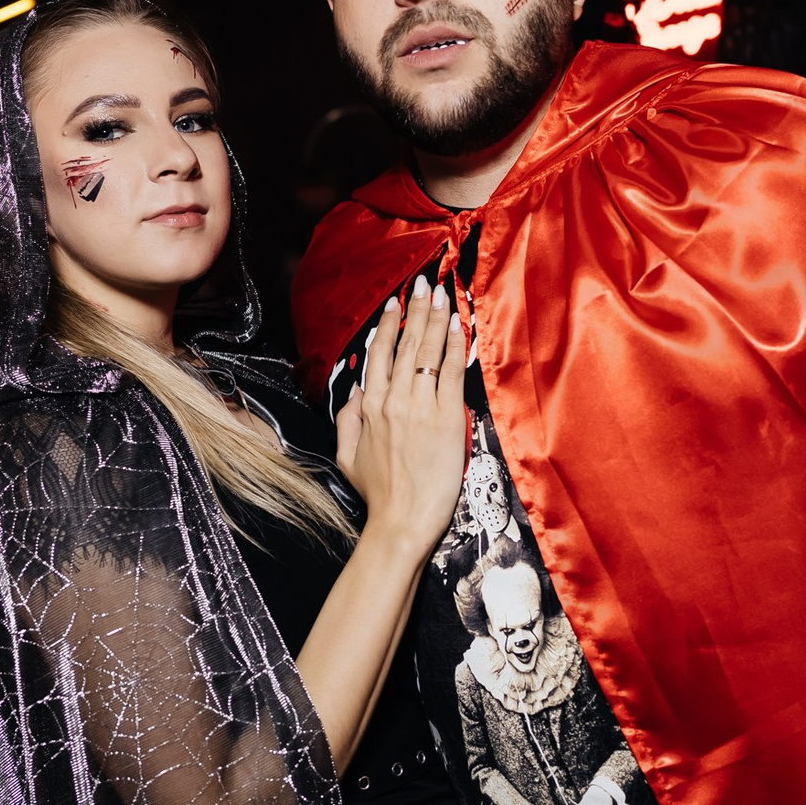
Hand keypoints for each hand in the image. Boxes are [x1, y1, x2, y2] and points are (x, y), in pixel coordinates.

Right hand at [335, 275, 465, 554]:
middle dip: (416, 310)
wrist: (402, 521)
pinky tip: (458, 326)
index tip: (396, 303)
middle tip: (423, 283)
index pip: (378, 356)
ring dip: (435, 319)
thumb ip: (348, 421)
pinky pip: (450, 372)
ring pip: (426, 351)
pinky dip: (454, 346)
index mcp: (369, 408)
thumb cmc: (378, 495)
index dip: (388, 326)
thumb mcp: (347, 457)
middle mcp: (392, 400)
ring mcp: (419, 406)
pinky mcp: (446, 417)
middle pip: (404, 345)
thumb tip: (355, 392)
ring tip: (441, 293)